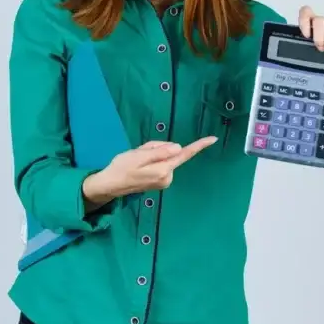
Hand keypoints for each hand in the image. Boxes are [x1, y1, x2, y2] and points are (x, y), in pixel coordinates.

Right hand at [82, 137, 218, 208]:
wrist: (110, 184)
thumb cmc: (122, 168)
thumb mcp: (138, 155)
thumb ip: (159, 151)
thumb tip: (178, 148)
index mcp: (163, 170)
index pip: (184, 155)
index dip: (198, 146)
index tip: (213, 139)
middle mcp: (167, 177)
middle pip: (171, 152)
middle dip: (157, 148)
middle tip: (140, 152)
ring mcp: (164, 180)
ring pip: (165, 157)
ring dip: (152, 154)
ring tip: (137, 159)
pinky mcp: (160, 181)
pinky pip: (160, 163)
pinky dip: (151, 159)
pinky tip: (139, 164)